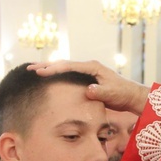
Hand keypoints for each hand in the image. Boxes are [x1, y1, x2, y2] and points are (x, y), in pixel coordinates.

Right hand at [29, 60, 149, 114]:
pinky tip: (49, 77)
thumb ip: (100, 92)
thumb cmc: (122, 94)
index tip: (40, 72)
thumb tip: (88, 90)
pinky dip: (57, 75)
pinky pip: (68, 75)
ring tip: (34, 70)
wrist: (130, 96)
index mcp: (92, 67)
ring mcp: (87, 72)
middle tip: (29, 68)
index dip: (53, 69)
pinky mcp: (87, 79)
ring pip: (64, 68)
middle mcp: (88, 67)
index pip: (69, 66)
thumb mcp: (111, 94)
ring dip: (49, 69)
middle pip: (63, 64)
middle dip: (46, 65)